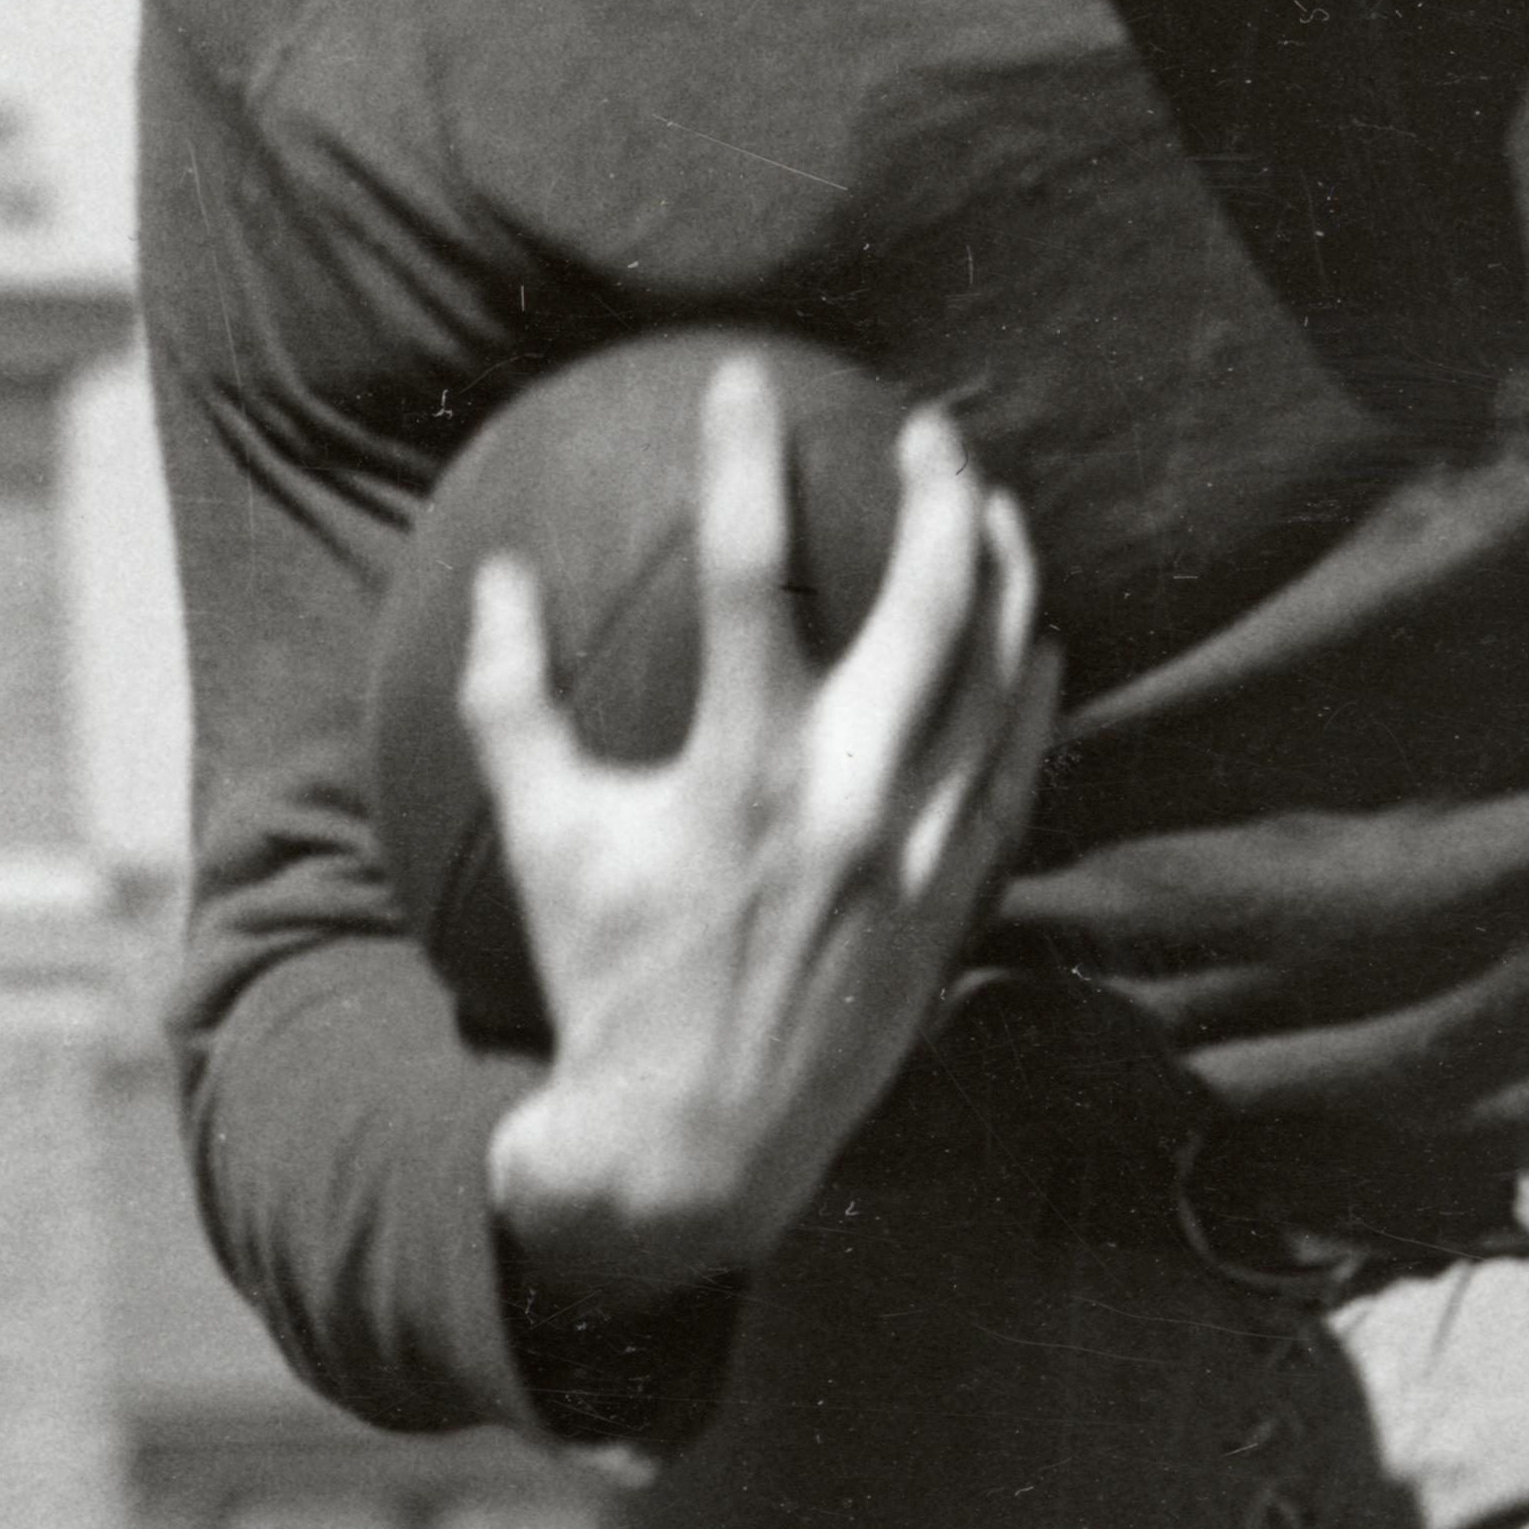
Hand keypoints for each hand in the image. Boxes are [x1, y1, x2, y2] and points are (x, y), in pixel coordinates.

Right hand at [473, 357, 1054, 1302]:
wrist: (691, 1147)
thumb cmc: (603, 982)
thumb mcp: (541, 837)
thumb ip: (510, 700)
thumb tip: (495, 578)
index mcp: (742, 774)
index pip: (747, 570)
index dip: (745, 458)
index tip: (744, 381)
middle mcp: (850, 805)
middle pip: (928, 608)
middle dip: (937, 497)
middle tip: (929, 429)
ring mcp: (918, 858)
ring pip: (996, 685)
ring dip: (1004, 583)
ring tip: (993, 513)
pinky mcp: (954, 907)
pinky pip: (1016, 778)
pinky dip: (1030, 701)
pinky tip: (1033, 647)